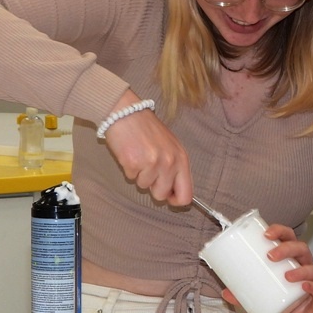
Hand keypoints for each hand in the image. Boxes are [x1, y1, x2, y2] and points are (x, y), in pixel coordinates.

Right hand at [101, 91, 191, 205]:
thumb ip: (174, 168)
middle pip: (162, 194)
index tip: (168, 197)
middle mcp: (169, 162)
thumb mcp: (170, 146)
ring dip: (139, 175)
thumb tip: (172, 192)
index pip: (186, 194)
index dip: (176, 200)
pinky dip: (129, 169)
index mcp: (181, 158)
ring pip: (144, 186)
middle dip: (153, 186)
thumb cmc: (147, 129)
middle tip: (148, 169)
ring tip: (139, 156)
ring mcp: (152, 163)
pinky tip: (130, 153)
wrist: (125, 112)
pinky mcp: (134, 163)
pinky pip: (130, 177)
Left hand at [236, 223, 312, 312]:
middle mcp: (306, 268)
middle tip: (270, 255)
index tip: (265, 234)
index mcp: (293, 262)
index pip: (289, 239)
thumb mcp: (265, 300)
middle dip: (286, 248)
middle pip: (301, 248)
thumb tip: (226, 292)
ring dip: (300, 269)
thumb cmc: (289, 308)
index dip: (280, 232)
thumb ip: (246, 297)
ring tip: (286, 275)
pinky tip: (304, 286)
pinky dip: (312, 286)